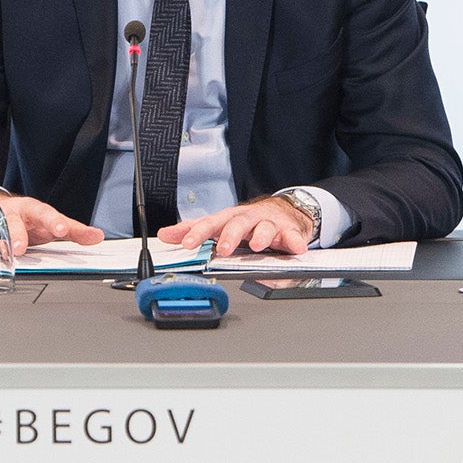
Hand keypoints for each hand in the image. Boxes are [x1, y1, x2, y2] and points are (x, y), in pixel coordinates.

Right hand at [0, 191, 102, 256]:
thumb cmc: (30, 219)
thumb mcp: (51, 222)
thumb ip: (74, 230)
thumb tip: (98, 236)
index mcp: (33, 210)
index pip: (46, 214)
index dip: (54, 222)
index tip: (61, 231)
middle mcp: (13, 214)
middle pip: (14, 222)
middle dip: (16, 234)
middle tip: (19, 248)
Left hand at [160, 195, 313, 257]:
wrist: (284, 212)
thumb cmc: (249, 223)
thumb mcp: (221, 226)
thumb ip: (195, 231)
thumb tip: (165, 235)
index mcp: (229, 220)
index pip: (210, 224)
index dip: (198, 232)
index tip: (187, 243)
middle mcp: (247, 218)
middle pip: (237, 223)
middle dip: (230, 235)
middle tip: (224, 249)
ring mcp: (269, 223)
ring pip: (264, 227)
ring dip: (261, 235)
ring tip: (258, 245)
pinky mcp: (289, 230)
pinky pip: (293, 236)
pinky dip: (295, 241)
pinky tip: (297, 248)